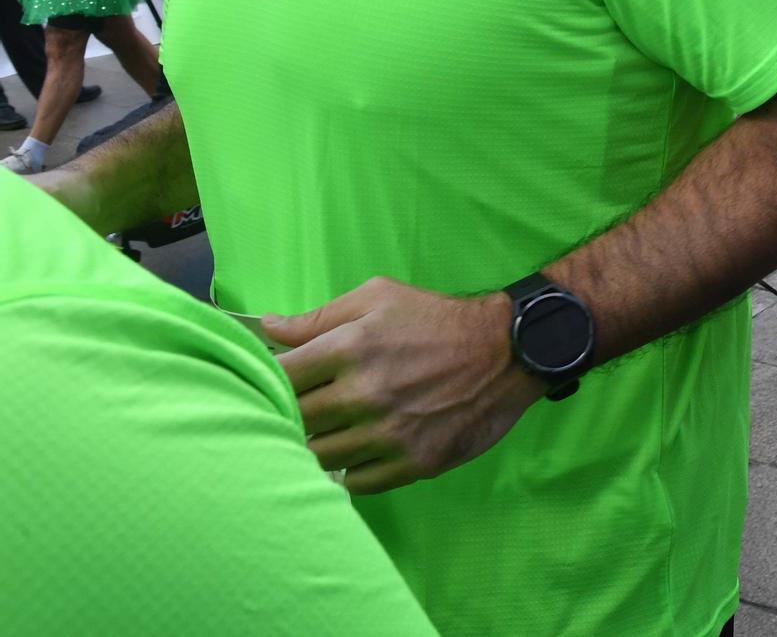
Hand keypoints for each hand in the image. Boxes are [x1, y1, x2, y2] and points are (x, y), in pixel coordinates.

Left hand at [264, 277, 544, 495]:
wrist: (507, 352)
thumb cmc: (437, 320)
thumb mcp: (379, 298)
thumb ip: (319, 316)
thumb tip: (267, 329)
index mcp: (351, 347)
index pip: (279, 378)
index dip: (266, 382)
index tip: (269, 384)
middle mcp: (366, 394)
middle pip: (294, 422)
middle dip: (289, 415)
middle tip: (300, 409)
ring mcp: (390, 434)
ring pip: (319, 457)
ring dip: (317, 445)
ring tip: (329, 431)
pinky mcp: (413, 463)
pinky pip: (355, 482)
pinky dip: (349, 469)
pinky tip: (358, 450)